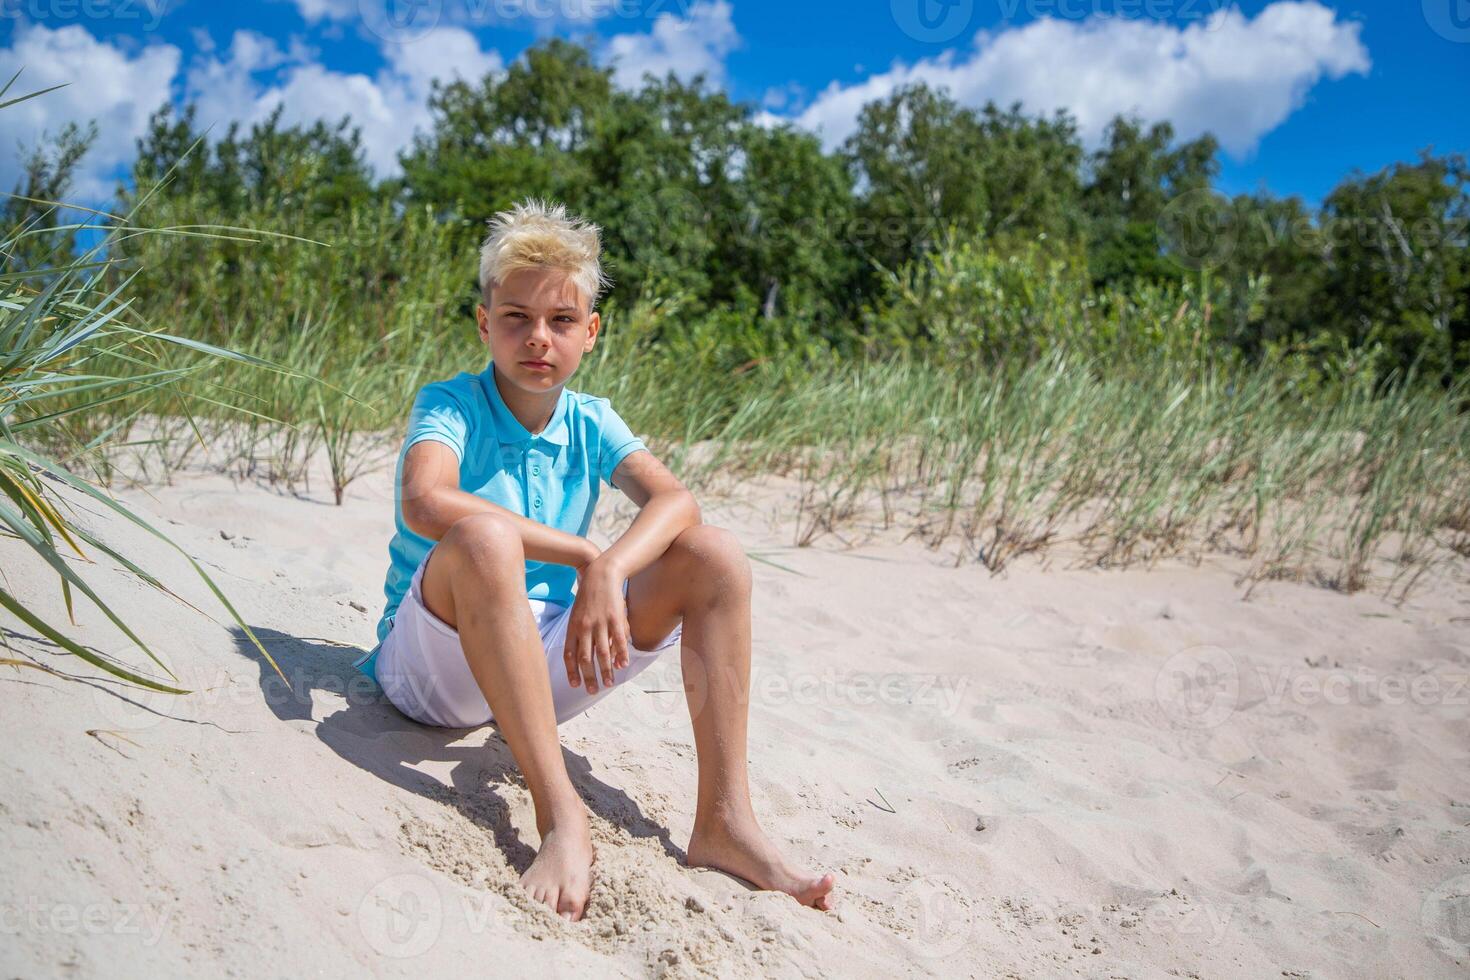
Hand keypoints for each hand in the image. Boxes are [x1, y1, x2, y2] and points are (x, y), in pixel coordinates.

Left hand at [563, 556, 628, 694]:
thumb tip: (586, 651)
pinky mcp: (614, 618)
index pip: (569, 654)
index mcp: (573, 627)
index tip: (575, 685)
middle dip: (588, 677)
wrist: (601, 574)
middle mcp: (584, 627)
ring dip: (605, 671)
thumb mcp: (578, 613)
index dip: (571, 671)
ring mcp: (600, 623)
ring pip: (601, 653)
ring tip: (609, 684)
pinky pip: (617, 641)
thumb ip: (582, 633)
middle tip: (592, 691)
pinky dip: (620, 654)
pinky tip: (622, 665)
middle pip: (584, 658)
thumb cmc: (589, 595)